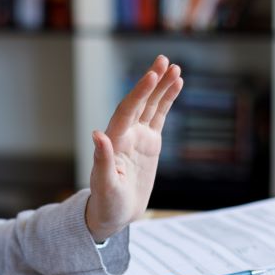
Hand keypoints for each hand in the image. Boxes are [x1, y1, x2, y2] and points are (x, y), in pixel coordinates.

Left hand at [86, 55, 182, 241]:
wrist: (114, 213)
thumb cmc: (106, 203)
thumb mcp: (104, 186)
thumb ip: (101, 160)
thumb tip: (97, 134)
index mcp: (114, 142)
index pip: (127, 111)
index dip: (139, 93)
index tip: (151, 75)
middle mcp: (124, 134)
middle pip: (139, 102)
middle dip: (151, 82)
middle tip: (163, 60)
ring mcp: (137, 136)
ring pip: (150, 105)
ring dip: (161, 86)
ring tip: (175, 67)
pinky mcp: (149, 142)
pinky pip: (158, 116)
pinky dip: (167, 100)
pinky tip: (176, 84)